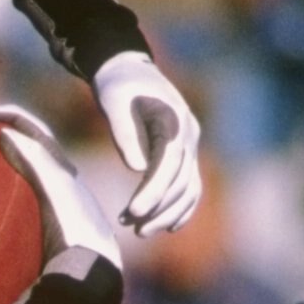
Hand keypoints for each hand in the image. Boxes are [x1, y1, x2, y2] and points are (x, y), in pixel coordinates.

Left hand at [0, 120, 124, 303]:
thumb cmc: (63, 296)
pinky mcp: (61, 187)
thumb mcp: (36, 284)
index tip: (1, 152)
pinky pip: (37, 154)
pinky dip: (19, 137)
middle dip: (25, 131)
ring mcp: (69, 189)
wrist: (86, 290)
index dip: (28, 163)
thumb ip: (22, 286)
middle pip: (47, 153)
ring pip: (43, 146)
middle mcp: (72, 195)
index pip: (48, 179)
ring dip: (18, 125)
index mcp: (71, 212)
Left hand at [90, 51, 203, 236]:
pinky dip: (181, 209)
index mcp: (173, 118)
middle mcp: (189, 134)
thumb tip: (136, 168)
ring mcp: (191, 145)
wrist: (131, 72)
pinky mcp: (185, 155)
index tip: (134, 212)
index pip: (168, 162)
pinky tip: (165, 227)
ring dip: (168, 214)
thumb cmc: (118, 86)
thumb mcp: (112, 100)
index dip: (154, 190)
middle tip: (131, 227)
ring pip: (189, 188)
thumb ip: (123, 131)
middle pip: (181, 180)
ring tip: (140, 231)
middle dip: (158, 208)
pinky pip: (190, 187)